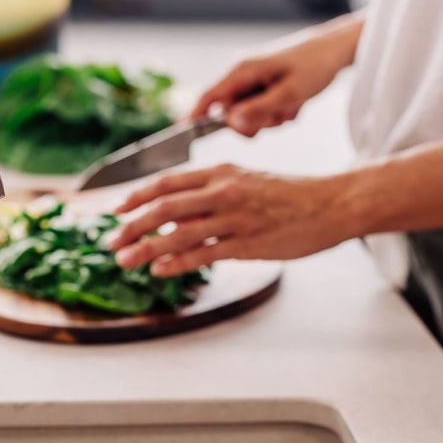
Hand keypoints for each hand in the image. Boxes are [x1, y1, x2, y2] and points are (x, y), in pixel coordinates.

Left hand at [107, 164, 356, 274]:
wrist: (331, 204)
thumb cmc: (290, 195)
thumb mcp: (247, 181)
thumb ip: (212, 193)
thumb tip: (178, 211)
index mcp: (221, 172)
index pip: (167, 182)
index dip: (137, 196)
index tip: (116, 209)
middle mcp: (223, 191)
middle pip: (164, 207)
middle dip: (131, 225)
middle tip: (110, 240)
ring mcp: (235, 218)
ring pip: (178, 233)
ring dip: (146, 248)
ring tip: (124, 260)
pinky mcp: (247, 244)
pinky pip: (204, 254)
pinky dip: (177, 262)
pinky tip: (159, 270)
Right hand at [192, 15, 360, 136]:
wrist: (336, 49)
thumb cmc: (315, 65)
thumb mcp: (289, 93)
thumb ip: (258, 110)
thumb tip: (230, 124)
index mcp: (242, 71)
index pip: (208, 97)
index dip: (194, 117)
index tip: (183, 135)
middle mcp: (242, 75)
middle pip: (230, 113)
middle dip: (253, 122)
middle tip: (278, 116)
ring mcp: (253, 81)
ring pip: (247, 115)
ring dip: (269, 118)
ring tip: (291, 105)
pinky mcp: (263, 86)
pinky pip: (261, 110)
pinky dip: (277, 112)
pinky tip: (294, 102)